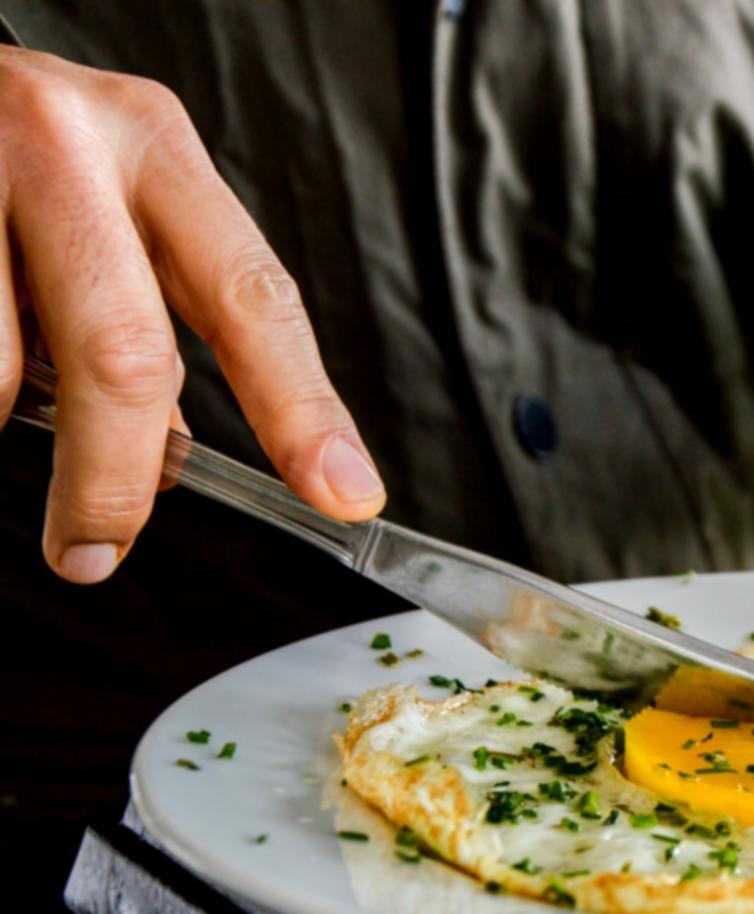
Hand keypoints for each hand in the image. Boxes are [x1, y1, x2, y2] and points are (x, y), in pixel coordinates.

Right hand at [0, 48, 383, 582]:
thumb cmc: (24, 152)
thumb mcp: (116, 206)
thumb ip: (156, 314)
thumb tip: (168, 458)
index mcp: (158, 150)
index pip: (255, 300)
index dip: (302, 409)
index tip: (342, 490)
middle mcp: (70, 149)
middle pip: (124, 353)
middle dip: (115, 477)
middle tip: (99, 547)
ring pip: (1, 367)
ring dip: (16, 435)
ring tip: (19, 448)